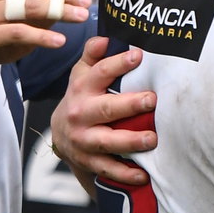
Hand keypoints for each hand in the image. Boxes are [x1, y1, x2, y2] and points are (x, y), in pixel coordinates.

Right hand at [52, 40, 157, 188]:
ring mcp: (83, 139)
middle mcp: (80, 113)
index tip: (139, 56)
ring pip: (106, 141)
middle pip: (106, 108)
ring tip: (152, 139)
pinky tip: (143, 174)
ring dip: (130, 140)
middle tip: (152, 99)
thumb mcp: (82, 74)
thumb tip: (104, 38)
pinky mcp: (88, 161)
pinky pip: (107, 168)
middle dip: (129, 105)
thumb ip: (93, 54)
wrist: (61, 135)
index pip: (100, 72)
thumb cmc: (82, 97)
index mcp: (81, 87)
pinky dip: (125, 173)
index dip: (118, 64)